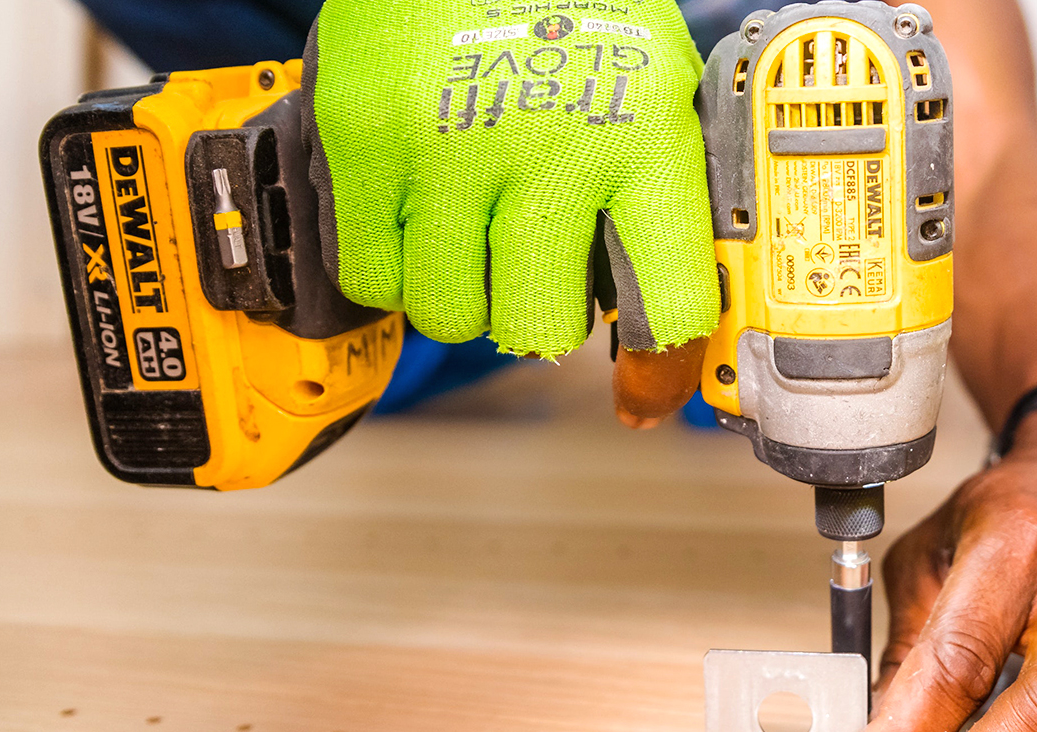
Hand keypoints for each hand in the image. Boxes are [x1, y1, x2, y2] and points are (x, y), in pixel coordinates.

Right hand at [301, 0, 718, 421]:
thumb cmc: (571, 8)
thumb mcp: (654, 85)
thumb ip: (664, 194)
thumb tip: (672, 323)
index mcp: (644, 138)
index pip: (668, 305)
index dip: (660, 365)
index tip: (646, 389)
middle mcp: (549, 149)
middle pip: (539, 330)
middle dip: (539, 319)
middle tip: (534, 274)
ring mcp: (448, 148)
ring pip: (449, 313)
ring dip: (462, 294)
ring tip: (472, 234)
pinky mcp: (364, 140)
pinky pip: (374, 276)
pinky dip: (393, 268)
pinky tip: (417, 217)